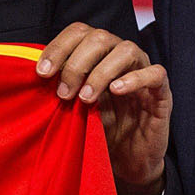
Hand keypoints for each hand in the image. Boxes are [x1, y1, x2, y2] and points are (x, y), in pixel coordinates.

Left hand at [37, 23, 169, 194]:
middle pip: (99, 37)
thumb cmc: (99, 130)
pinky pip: (155, 74)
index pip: (78, 32)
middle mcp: (120, 56)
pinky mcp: (161, 92)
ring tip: (85, 98)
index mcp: (98, 54)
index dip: (58, 47)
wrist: (127, 161)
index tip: (42, 73)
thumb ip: (61, 88)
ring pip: (126, 50)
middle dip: (76, 64)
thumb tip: (33, 77)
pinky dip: (135, 79)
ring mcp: (142, 71)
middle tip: (63, 93)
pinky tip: (117, 91)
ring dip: (100, 72)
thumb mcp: (74, 107)